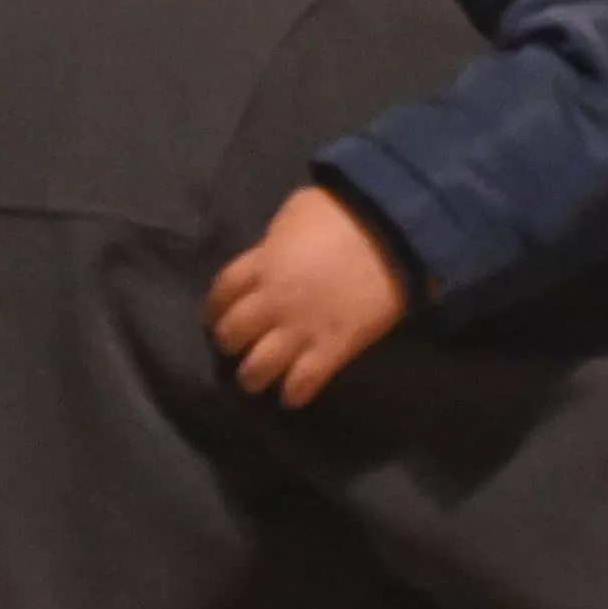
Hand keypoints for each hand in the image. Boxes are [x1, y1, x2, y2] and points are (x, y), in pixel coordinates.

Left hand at [204, 186, 408, 405]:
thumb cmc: (344, 212)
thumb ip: (276, 241)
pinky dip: (294, 393)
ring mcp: (300, 328)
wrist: (392, 232)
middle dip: (230, 343)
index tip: (218, 314)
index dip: (215, 307)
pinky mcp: (332, 348)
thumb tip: (273, 252)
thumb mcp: (296, 214)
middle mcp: (272, 301)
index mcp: (261, 264)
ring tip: (257, 379)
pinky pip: (303, 381)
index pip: (221, 292)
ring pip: (257, 367)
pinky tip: (292, 396)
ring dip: (252, 376)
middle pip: (232, 334)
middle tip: (239, 346)